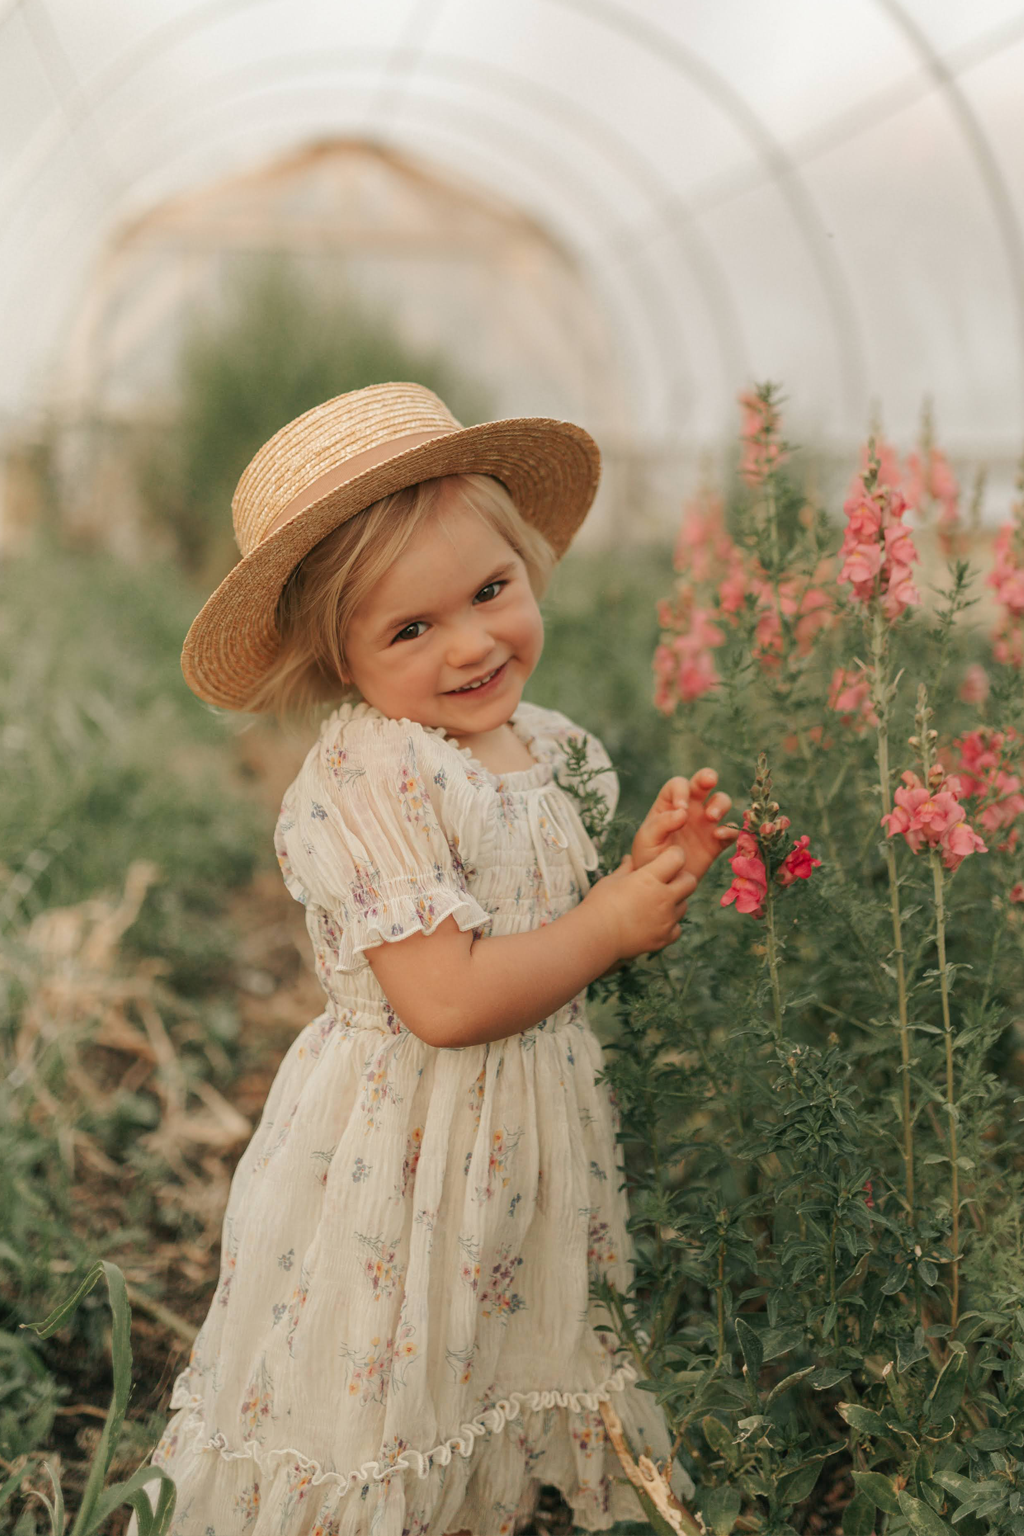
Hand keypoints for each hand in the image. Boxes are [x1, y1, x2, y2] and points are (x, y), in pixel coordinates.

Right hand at [584, 846, 696, 960]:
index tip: (667, 859)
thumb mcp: (611, 880)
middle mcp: (663, 898)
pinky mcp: (664, 938)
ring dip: (675, 903)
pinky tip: (654, 923)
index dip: (674, 856)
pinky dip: (669, 925)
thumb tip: (629, 859)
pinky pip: (677, 928)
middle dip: (682, 879)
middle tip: (667, 882)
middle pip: (690, 882)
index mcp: (649, 878)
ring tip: (655, 905)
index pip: (677, 858)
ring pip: (684, 906)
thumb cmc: (599, 905)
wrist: (596, 936)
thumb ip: (626, 869)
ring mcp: (666, 919)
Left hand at [632, 770, 737, 885]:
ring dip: (720, 804)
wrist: (660, 884)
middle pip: (703, 783)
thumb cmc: (648, 859)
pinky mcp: (716, 842)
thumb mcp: (647, 840)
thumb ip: (661, 824)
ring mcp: (705, 824)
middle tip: (709, 781)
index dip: (681, 792)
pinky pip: (730, 830)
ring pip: (721, 801)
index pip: (677, 785)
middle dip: (707, 777)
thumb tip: (683, 812)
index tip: (681, 810)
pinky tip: (719, 837)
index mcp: (668, 805)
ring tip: (711, 818)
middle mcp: (689, 809)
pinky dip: (730, 830)